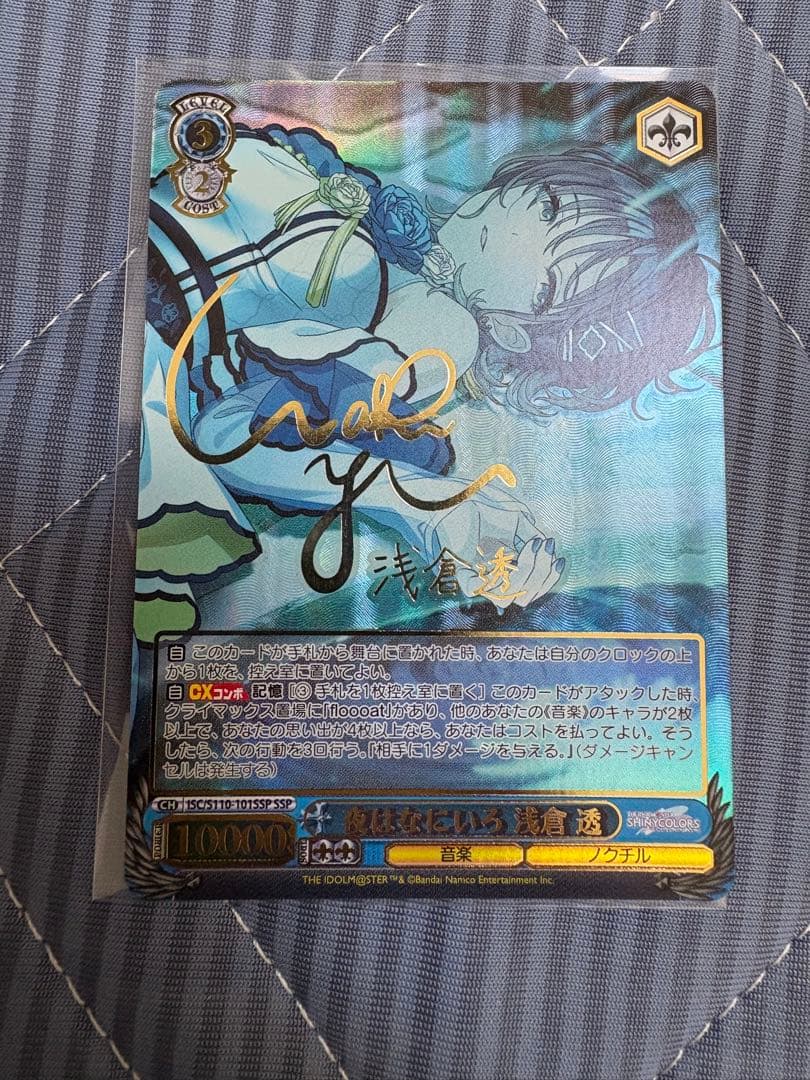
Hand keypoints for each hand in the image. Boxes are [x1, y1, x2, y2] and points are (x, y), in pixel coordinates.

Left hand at [420, 492, 564, 609]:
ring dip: (527, 573)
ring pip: (507, 595)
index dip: (549, 579)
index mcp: (506, 566)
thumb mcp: (514, 515)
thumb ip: (531, 532)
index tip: (560, 559)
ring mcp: (478, 577)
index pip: (531, 588)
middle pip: (524, 594)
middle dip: (541, 573)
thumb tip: (550, 546)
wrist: (443, 498)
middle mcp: (493, 576)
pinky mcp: (462, 573)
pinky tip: (517, 550)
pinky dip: (503, 574)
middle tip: (545, 547)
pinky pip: (481, 588)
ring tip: (533, 545)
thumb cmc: (476, 503)